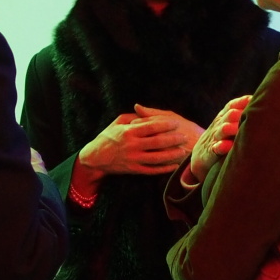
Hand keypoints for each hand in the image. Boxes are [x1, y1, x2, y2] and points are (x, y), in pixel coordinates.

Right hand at [76, 107, 201, 181]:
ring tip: (183, 151)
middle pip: (157, 142)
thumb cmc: (107, 137)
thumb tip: (144, 109)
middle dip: (173, 139)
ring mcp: (133, 159)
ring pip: (157, 158)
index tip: (176, 123)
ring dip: (172, 155)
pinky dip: (163, 169)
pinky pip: (151, 170)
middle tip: (184, 137)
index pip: (151, 127)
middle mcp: (132, 146)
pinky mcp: (134, 170)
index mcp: (129, 132)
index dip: (166, 124)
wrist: (95, 158)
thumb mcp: (117, 122)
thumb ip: (133, 116)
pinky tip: (174, 166)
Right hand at [186, 95, 251, 183]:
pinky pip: (215, 148)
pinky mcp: (210, 152)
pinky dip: (222, 146)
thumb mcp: (227, 124)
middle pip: (230, 114)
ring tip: (241, 129)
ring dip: (233, 128)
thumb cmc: (221, 138)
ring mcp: (214, 138)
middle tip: (254, 116)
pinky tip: (228, 145)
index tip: (254, 100)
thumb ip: (241, 115)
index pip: (232, 105)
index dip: (243, 101)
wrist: (199, 156)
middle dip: (241, 113)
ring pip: (223, 129)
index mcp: (224, 117)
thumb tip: (261, 107)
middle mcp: (219, 125)